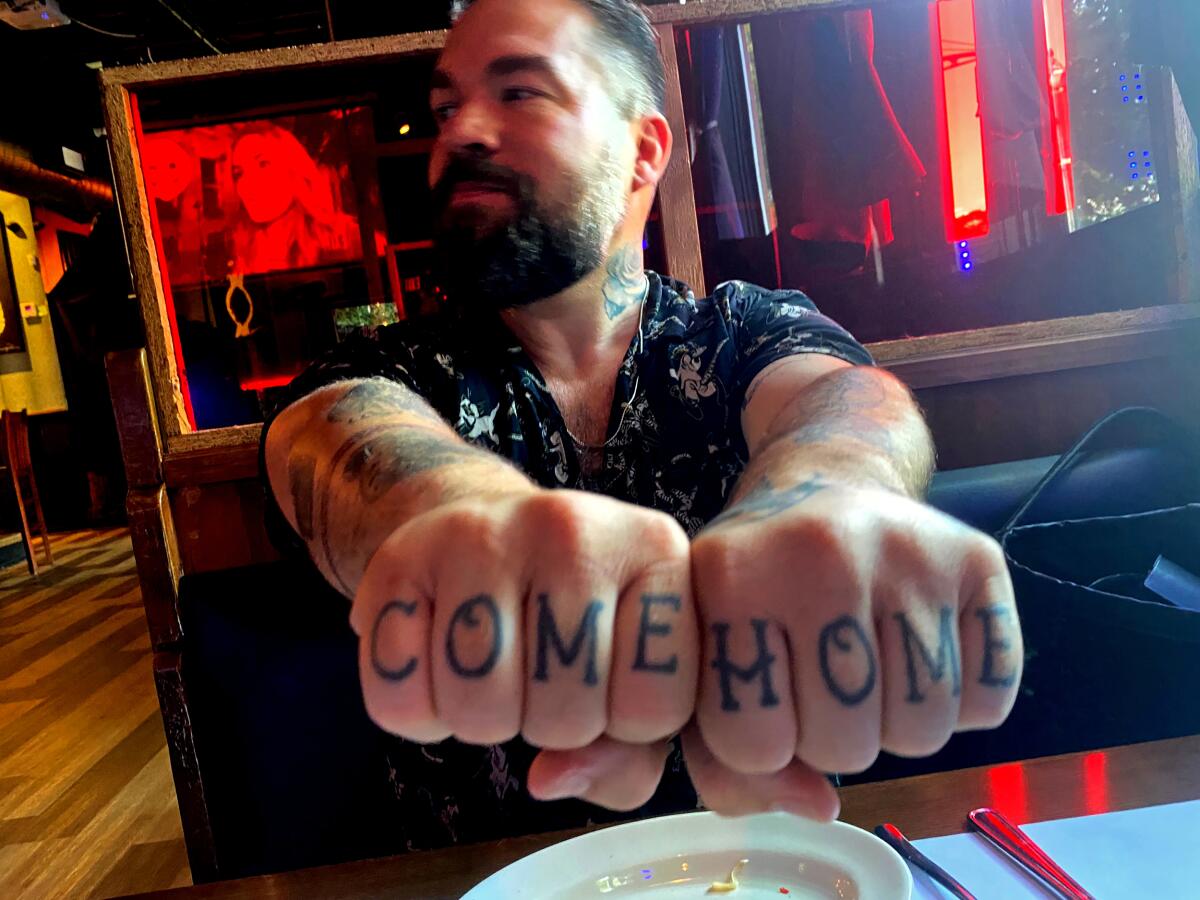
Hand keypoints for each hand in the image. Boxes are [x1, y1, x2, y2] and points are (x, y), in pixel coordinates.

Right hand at [350, 488, 698, 808]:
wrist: (484, 532)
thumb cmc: (577, 620)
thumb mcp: (632, 677)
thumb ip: (629, 755)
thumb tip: (552, 779)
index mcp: (657, 550)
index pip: (655, 709)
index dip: (626, 725)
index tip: (612, 681)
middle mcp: (575, 526)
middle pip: (565, 717)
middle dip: (551, 725)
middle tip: (542, 673)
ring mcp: (483, 533)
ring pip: (480, 710)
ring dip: (482, 721)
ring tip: (493, 668)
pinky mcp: (400, 556)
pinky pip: (399, 698)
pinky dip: (415, 712)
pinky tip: (437, 664)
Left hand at [687, 476, 1020, 809]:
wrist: (827, 479)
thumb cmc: (754, 582)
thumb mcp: (706, 652)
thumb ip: (724, 758)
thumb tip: (819, 808)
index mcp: (731, 574)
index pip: (751, 744)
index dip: (757, 745)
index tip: (759, 698)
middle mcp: (822, 552)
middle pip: (845, 749)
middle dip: (828, 739)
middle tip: (818, 680)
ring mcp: (909, 551)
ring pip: (923, 734)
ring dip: (894, 724)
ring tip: (869, 668)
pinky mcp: (979, 559)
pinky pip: (990, 701)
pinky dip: (961, 703)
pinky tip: (921, 652)